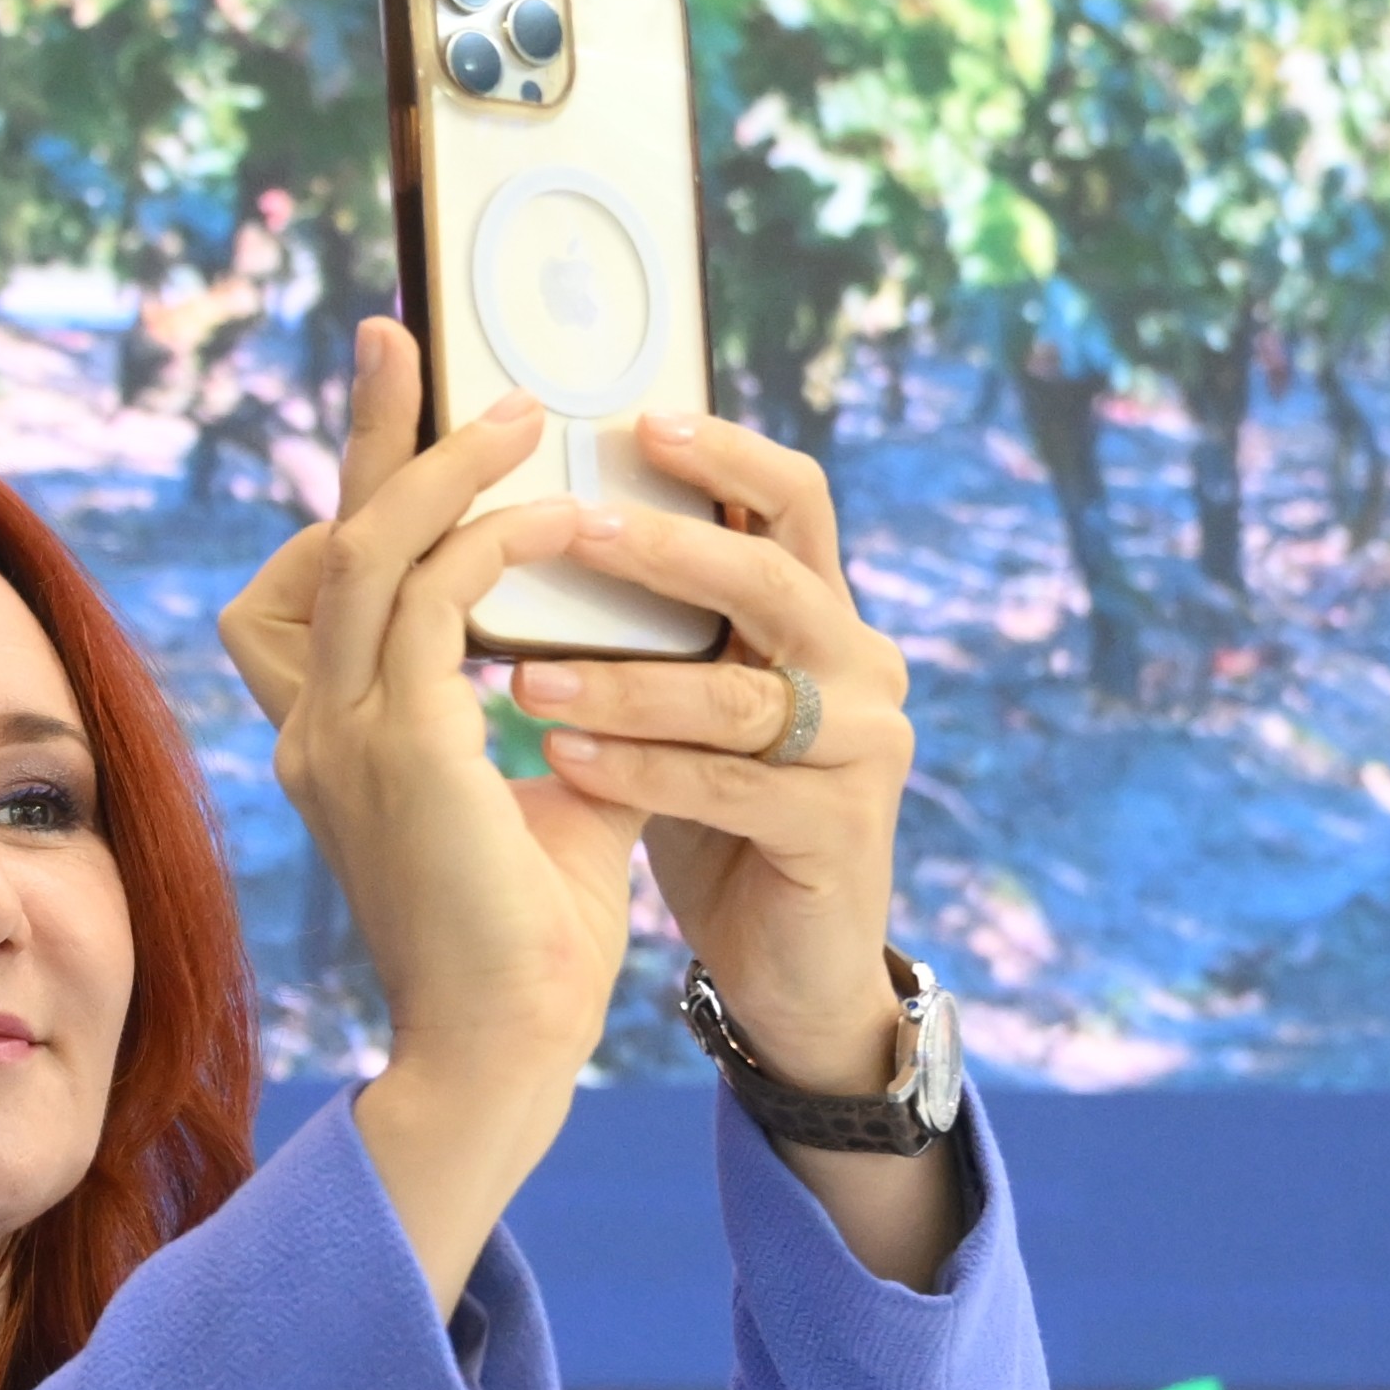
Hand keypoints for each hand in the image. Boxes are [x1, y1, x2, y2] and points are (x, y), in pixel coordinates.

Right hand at [221, 322, 648, 1289]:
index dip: (360, 496)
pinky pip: (433, 599)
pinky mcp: (401, 751)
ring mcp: (344, 738)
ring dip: (442, 464)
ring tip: (519, 410)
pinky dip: (492, 542)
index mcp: (335, 740)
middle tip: (403, 337)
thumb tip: (625, 643)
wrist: (504, 1054)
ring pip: (368, 548)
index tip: (414, 423)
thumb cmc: (530, 944)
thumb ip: (560, 710)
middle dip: (368, 431)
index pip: (314, 584)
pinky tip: (557, 518)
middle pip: (323, 537)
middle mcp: (317, 729)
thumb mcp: (549, 796)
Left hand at [491, 410, 916, 1100]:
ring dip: (623, 683)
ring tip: (524, 678)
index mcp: (823, 616)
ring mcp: (865, 748)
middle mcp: (862, 666)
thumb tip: (531, 523)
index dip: (725, 453)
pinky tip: (557, 765)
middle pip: (770, 576)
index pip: (793, 500)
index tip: (638, 419)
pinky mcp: (841, 830)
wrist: (784, 970)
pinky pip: (726, 787)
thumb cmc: (715, 818)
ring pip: (737, 693)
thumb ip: (652, 623)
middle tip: (569, 526)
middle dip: (664, 549)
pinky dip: (636, 772)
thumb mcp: (684, 703)